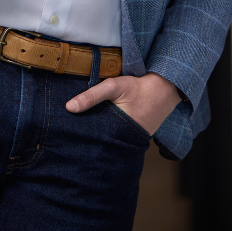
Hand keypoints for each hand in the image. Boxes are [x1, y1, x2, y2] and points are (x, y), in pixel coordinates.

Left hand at [66, 72, 181, 135]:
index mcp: (116, 131)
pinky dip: (107, 134)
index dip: (77, 138)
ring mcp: (129, 140)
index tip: (63, 134)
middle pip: (97, 143)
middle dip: (85, 139)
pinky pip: (115, 138)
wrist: (168, 89)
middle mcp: (122, 140)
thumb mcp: (115, 86)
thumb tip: (68, 107)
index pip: (91, 140)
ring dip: (97, 136)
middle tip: (68, 134)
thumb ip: (92, 96)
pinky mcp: (132, 136)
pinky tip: (99, 128)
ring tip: (80, 132)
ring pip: (106, 141)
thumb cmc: (140, 87)